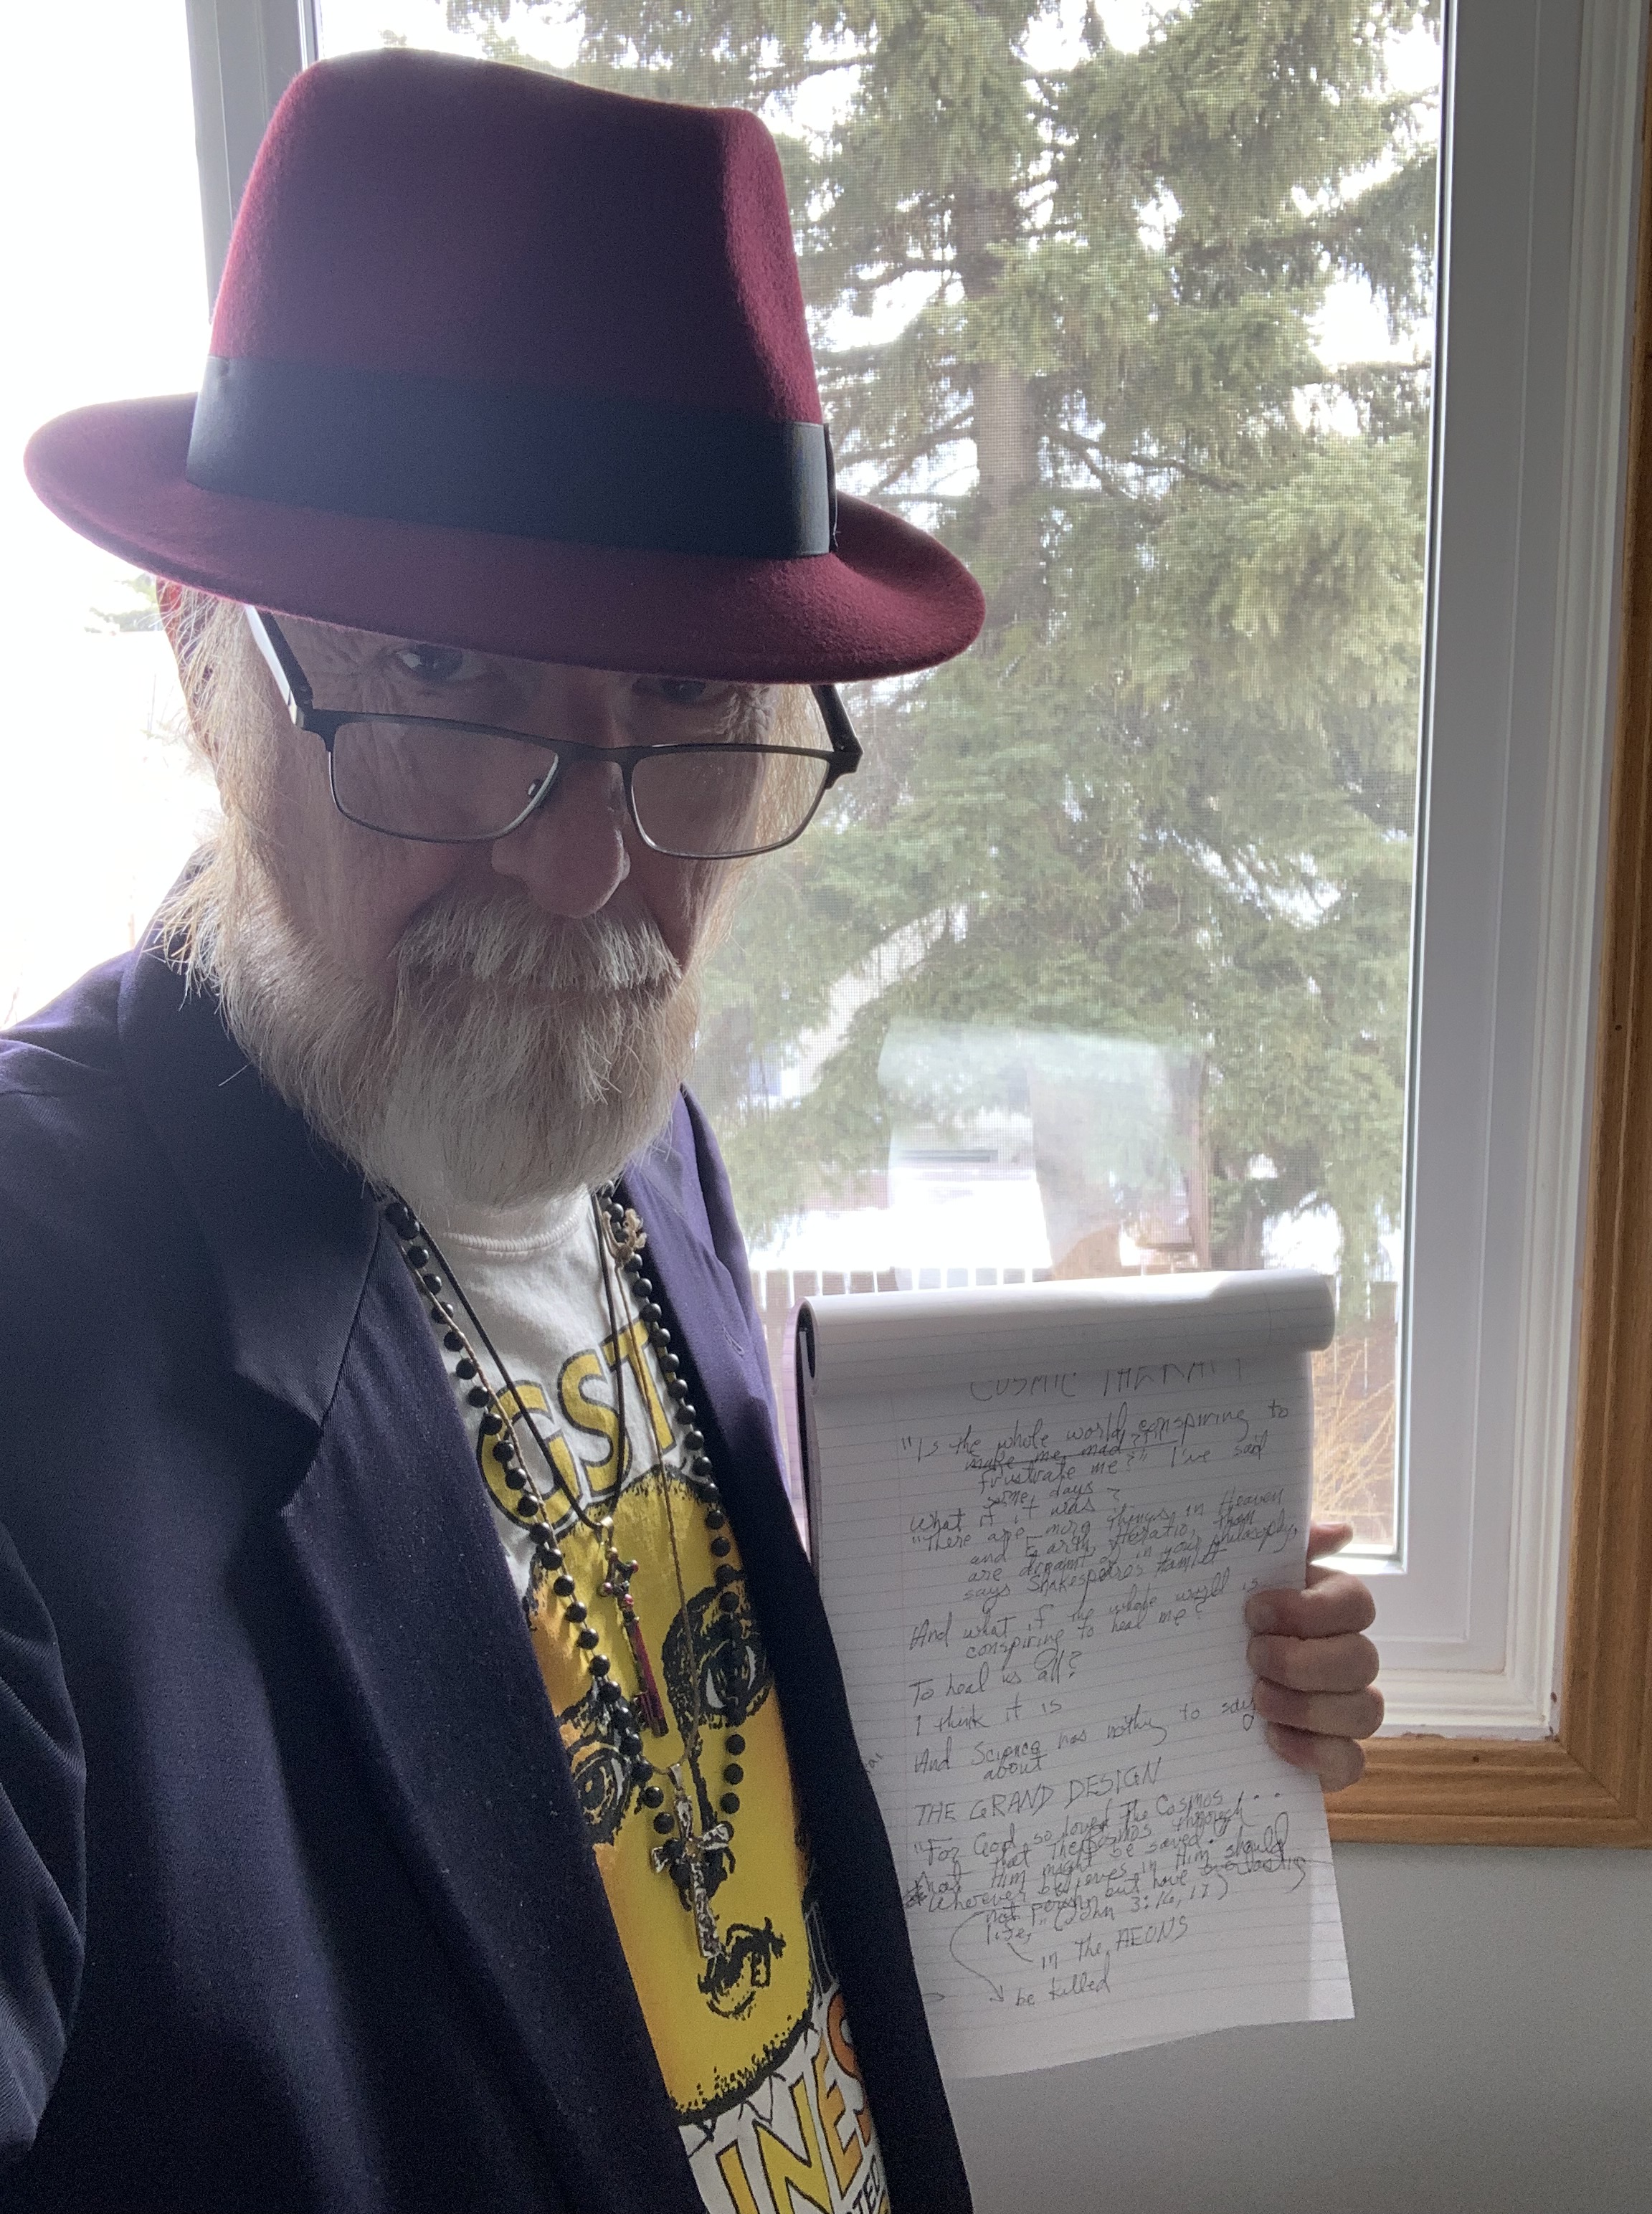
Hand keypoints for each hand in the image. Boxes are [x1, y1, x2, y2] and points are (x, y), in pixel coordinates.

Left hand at [1244, 1521, 1382, 1791]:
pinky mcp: (1334, 1755)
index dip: (1310, 1610)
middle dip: (1303, 1662)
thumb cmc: (1230, 1621)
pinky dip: (1315, 1755)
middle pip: (1362, 1660)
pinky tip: (1273, 1739)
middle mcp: (1349, 1657)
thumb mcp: (1245, 1575)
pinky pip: (1351, 1762)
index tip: (1253, 1611)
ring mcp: (1347, 1708)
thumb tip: (1338, 1532)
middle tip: (1252, 1658)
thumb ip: (1287, 1546)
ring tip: (1257, 1700)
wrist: (1195, 1685)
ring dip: (1308, 1707)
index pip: (1356, 1603)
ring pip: (1365, 1711)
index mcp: (1332, 1608)